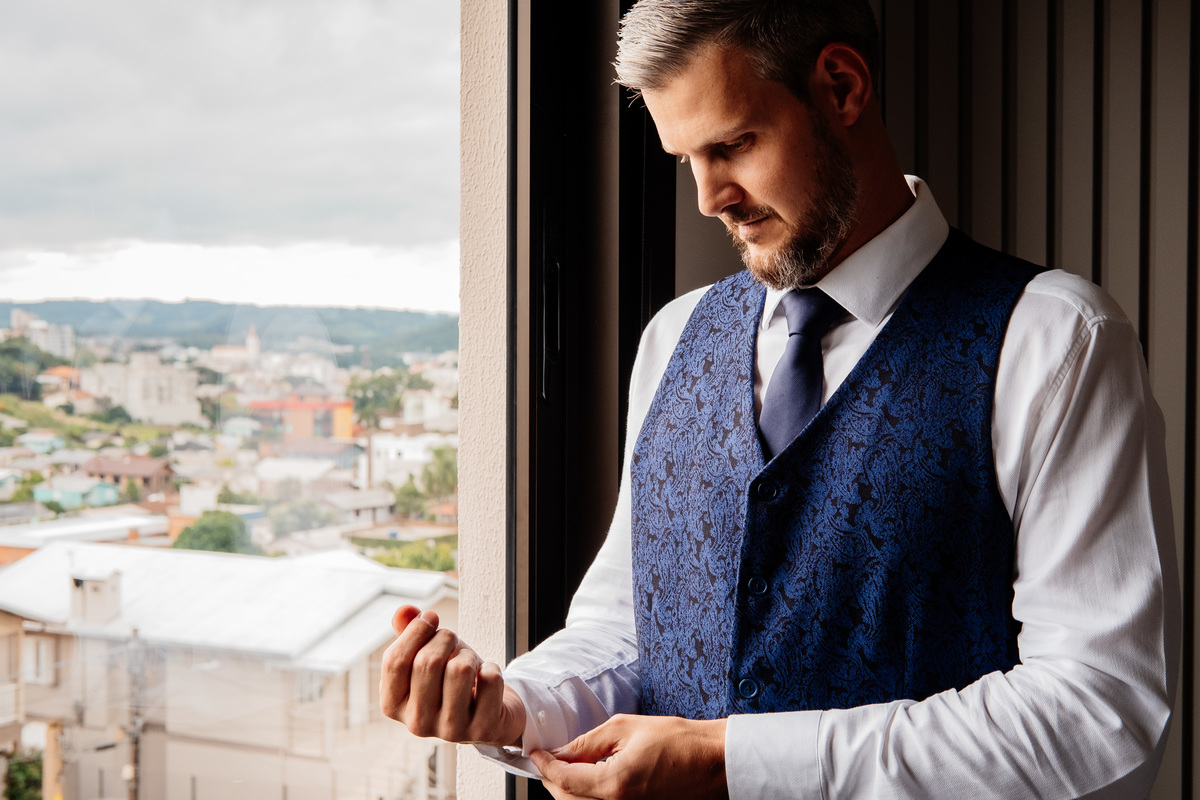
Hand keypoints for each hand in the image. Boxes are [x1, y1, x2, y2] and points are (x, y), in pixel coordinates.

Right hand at [379, 605, 524, 746]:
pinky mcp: (482, 730)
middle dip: (446, 638)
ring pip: (459, 669)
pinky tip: (487, 681)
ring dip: (469, 655)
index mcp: (393, 704)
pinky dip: (493, 668)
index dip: (415, 630)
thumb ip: (408, 632)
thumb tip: (404, 611)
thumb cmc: (451, 677)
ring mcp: (449, 730)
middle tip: (453, 643)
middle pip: (427, 661)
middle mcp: (416, 723)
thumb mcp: (426, 653)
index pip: (394, 661)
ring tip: (469, 665)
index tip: (431, 618)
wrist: (489, 711)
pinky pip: (490, 679)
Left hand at [530, 714, 727, 799]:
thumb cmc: (679, 741)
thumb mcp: (626, 728)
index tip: (537, 752)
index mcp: (614, 785)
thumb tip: (561, 751)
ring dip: (567, 790)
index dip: (545, 765)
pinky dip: (586, 796)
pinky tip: (588, 778)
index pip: (563, 780)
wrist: (713, 762)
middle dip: (552, 779)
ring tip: (568, 766)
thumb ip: (588, 742)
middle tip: (548, 759)